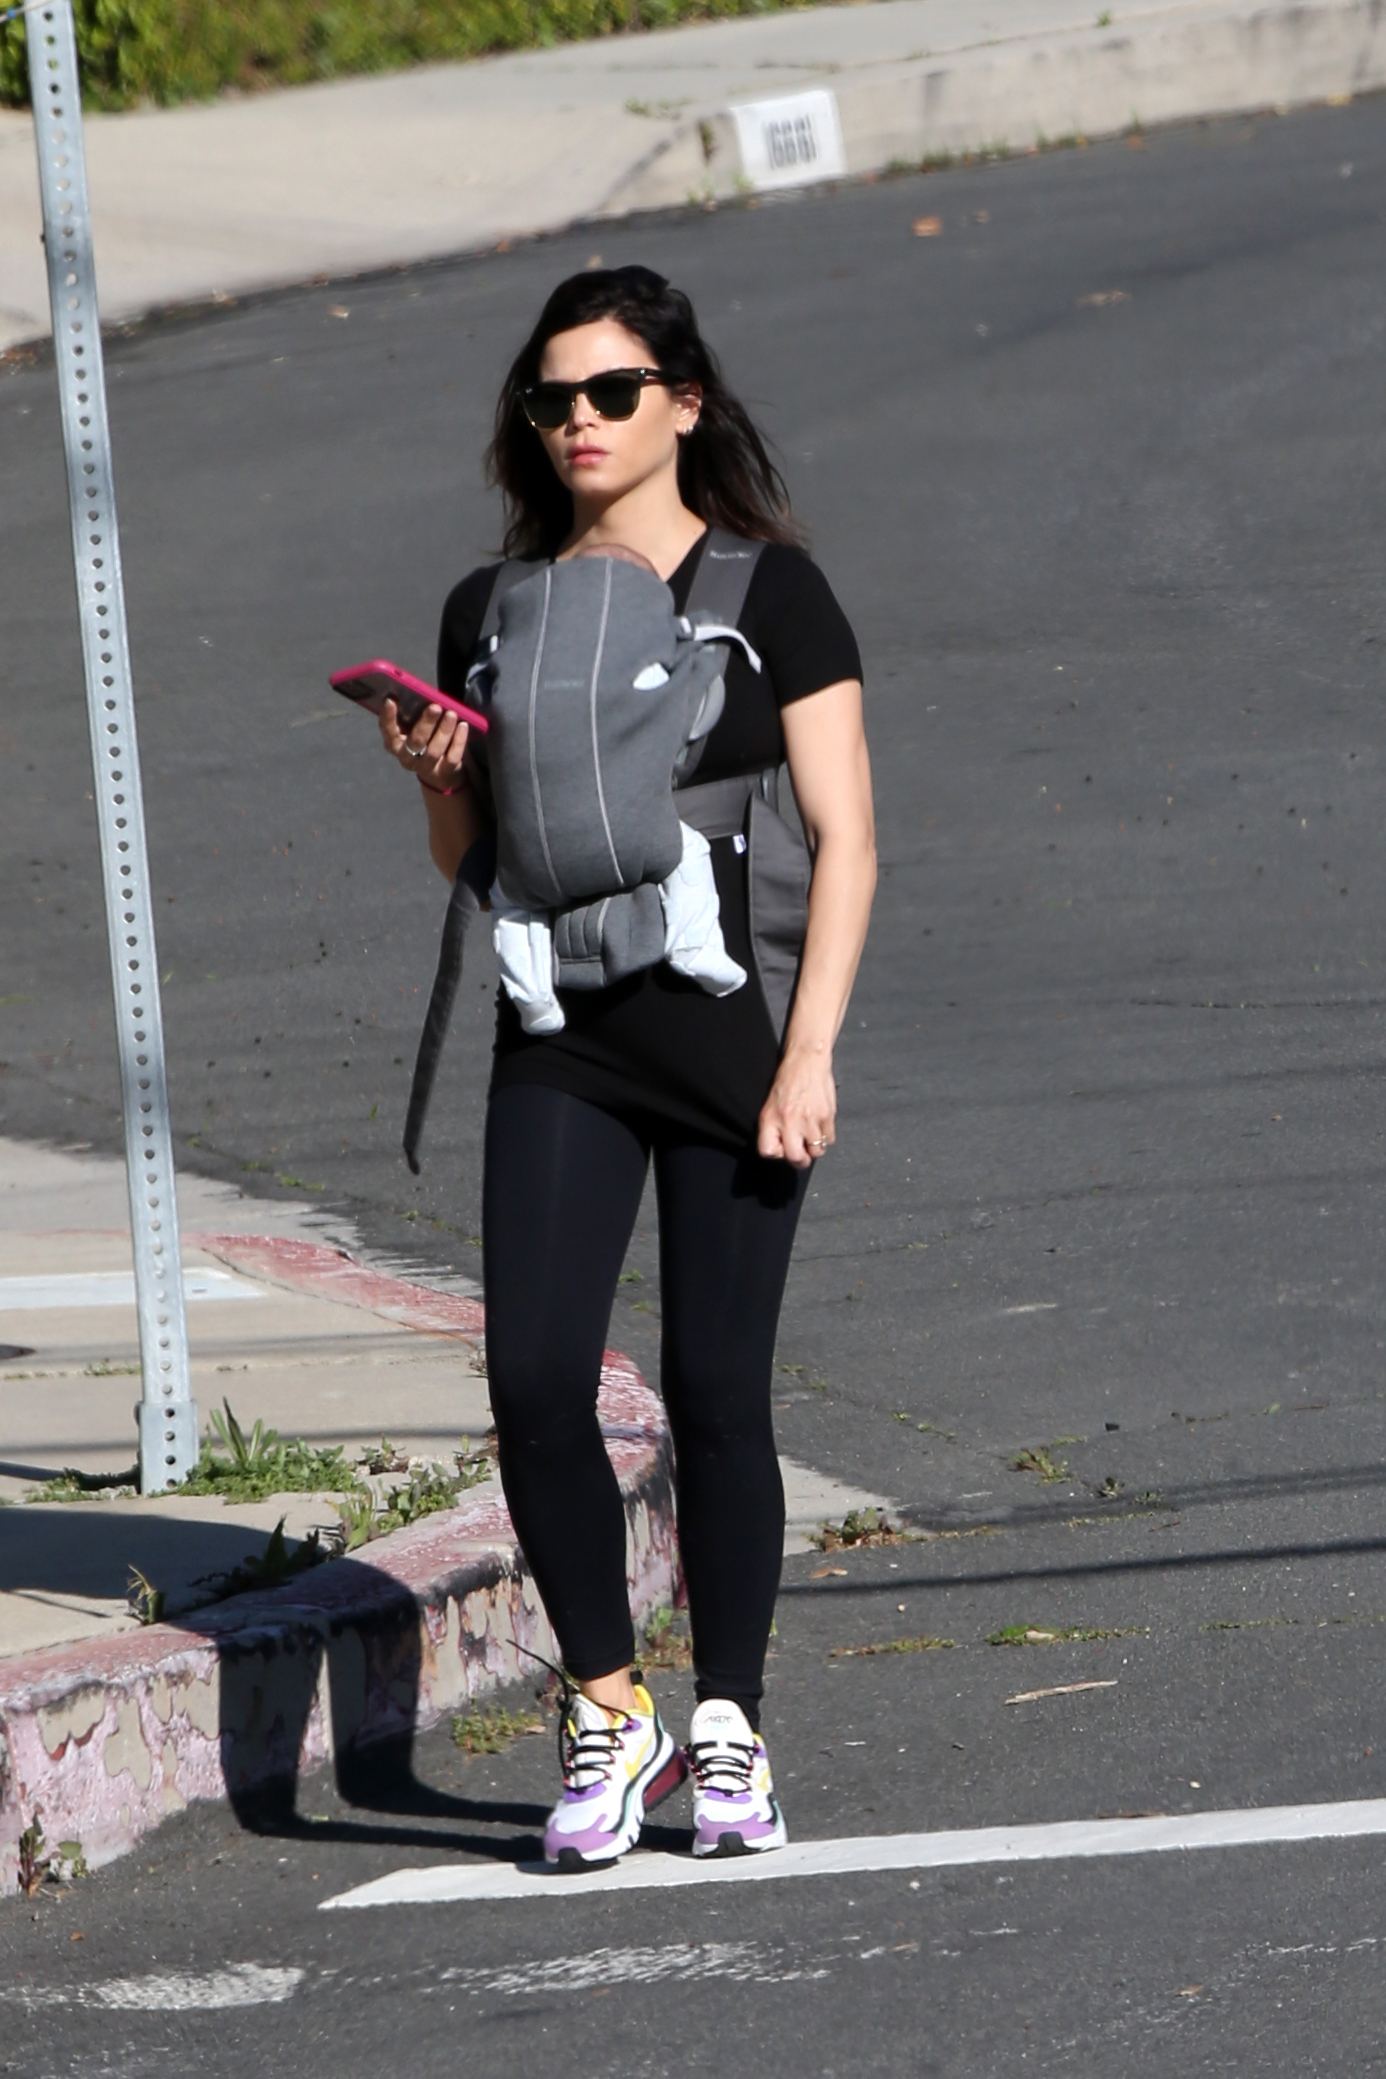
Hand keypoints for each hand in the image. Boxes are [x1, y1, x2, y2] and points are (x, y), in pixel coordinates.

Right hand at [378, 697, 467, 793]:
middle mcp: (407, 757)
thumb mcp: (414, 728)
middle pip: (415, 741)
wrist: (439, 771)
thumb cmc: (425, 740)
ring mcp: (425, 767)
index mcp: (395, 744)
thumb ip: (414, 715)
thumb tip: (422, 694)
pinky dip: (458, 740)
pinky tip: (463, 726)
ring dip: (444, 730)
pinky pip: (452, 757)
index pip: (388, 731)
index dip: (388, 717)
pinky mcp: (443, 772)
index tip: (391, 700)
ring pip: (434, 750)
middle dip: (426, 723)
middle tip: (435, 707)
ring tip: (452, 714)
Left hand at [757, 1041, 835, 1167]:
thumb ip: (773, 1128)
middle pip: (795, 1158)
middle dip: (800, 1161)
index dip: (777, 1154)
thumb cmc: (787, 1082)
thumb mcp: (770, 1104)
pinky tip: (820, 1126)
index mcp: (770, 1118)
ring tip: (812, 1136)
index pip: (768, 1151)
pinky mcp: (827, 1115)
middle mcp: (789, 1121)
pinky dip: (826, 1137)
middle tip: (802, 1154)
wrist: (806, 1061)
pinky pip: (829, 1139)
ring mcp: (810, 1119)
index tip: (782, 1148)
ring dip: (815, 1148)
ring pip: (816, 1151)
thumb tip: (782, 1150)